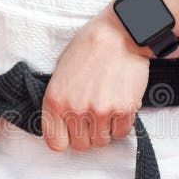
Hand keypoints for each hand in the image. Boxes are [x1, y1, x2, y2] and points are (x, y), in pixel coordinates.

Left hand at [42, 6, 149, 151]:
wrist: (119, 33)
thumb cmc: (89, 46)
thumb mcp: (61, 70)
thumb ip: (60, 99)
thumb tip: (63, 122)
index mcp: (55, 100)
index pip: (56, 143)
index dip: (66, 140)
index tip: (72, 133)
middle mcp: (75, 109)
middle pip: (82, 145)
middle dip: (88, 135)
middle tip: (94, 119)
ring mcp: (100, 111)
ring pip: (103, 141)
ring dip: (105, 130)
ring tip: (107, 109)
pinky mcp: (123, 110)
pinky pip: (121, 133)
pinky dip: (121, 124)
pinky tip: (119, 106)